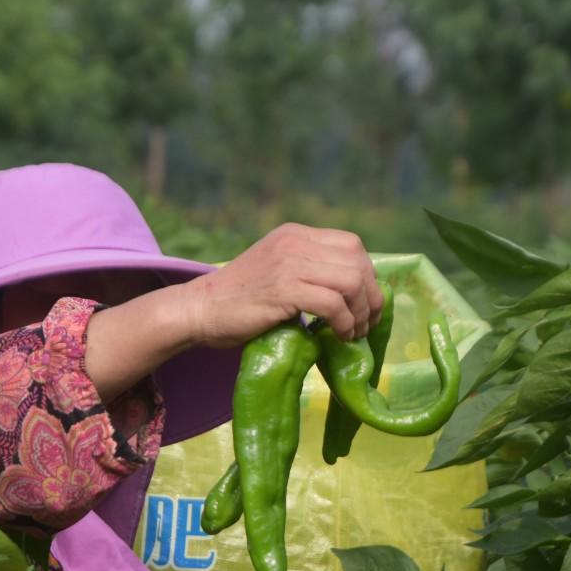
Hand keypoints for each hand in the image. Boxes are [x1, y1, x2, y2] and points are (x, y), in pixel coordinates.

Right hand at [182, 223, 383, 348]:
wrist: (200, 310)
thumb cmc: (239, 302)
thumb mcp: (279, 272)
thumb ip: (309, 271)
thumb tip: (353, 293)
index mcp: (295, 235)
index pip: (352, 245)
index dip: (367, 276)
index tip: (366, 304)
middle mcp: (294, 242)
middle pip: (357, 262)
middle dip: (370, 297)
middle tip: (366, 324)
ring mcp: (288, 263)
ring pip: (350, 281)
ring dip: (359, 312)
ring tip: (352, 333)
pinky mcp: (283, 288)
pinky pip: (332, 303)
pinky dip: (343, 323)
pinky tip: (338, 335)